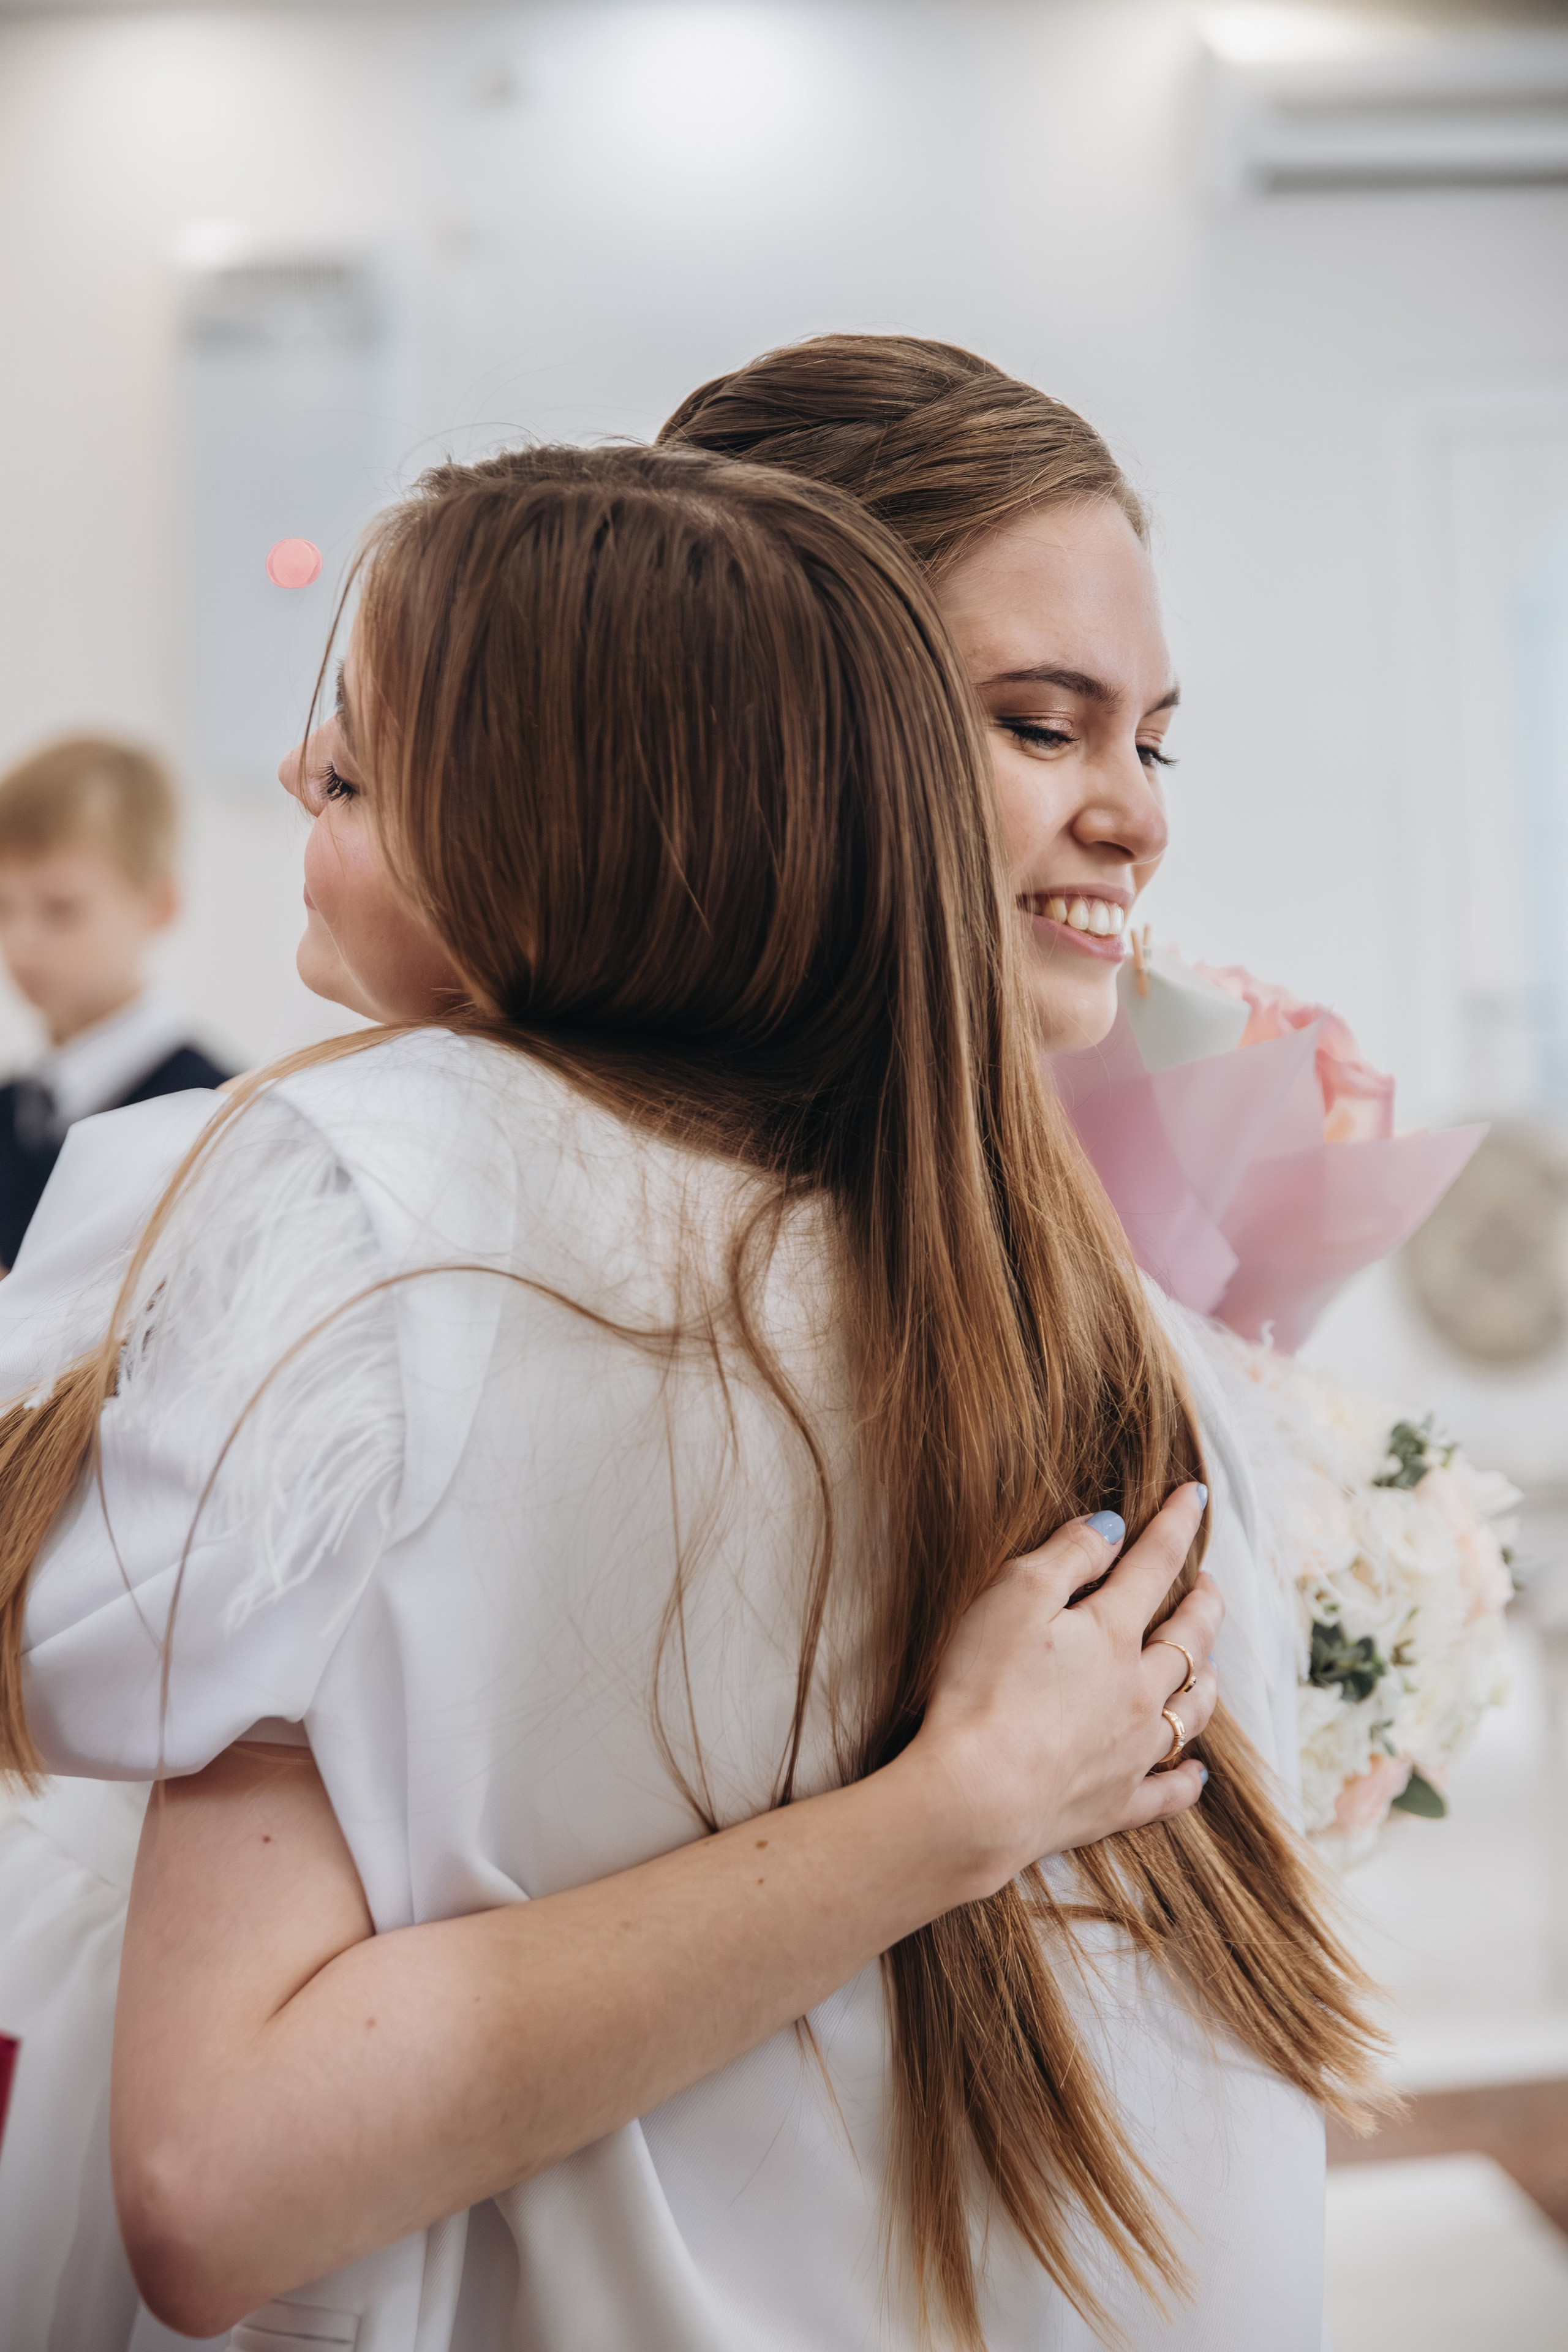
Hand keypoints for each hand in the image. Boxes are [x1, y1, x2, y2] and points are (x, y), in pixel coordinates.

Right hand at [898, 1485, 1219, 1902]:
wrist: (976, 1798)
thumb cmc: (984, 1689)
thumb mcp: (1015, 1596)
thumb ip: (1068, 1556)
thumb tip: (1112, 1528)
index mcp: (1111, 1633)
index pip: (1154, 1565)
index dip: (1175, 1524)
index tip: (1195, 1495)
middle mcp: (1137, 1690)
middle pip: (1188, 1640)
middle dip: (1204, 1605)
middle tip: (1210, 1586)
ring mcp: (1132, 1751)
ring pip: (1189, 1712)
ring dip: (1205, 1683)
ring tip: (1210, 1667)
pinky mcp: (1114, 1804)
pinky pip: (1168, 1791)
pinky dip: (1187, 1779)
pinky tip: (1196, 1773)